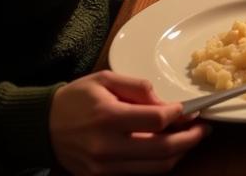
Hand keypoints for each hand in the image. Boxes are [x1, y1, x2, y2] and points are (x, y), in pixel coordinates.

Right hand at [50, 70, 207, 173]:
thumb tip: (167, 103)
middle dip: (189, 139)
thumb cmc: (77, 98)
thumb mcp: (107, 80)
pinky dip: (157, 163)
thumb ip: (139, 88)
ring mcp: (102, 167)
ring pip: (153, 168)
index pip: (156, 120)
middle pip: (161, 150)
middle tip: (204, 129)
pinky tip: (167, 149)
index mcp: (108, 117)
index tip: (190, 108)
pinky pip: (138, 174)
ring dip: (178, 154)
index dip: (180, 114)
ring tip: (191, 139)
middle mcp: (106, 147)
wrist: (42, 126)